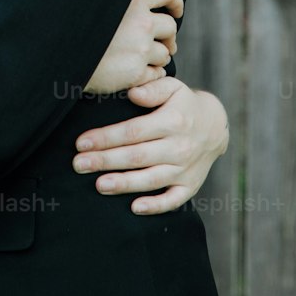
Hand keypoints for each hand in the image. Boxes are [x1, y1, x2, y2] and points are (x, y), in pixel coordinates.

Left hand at [72, 77, 228, 213]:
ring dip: (124, 183)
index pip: (133, 131)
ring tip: (99, 185)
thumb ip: (152, 89)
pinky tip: (135, 208)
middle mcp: (179, 147)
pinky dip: (156, 206)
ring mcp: (185, 169)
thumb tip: (133, 93)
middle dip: (105, 161)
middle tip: (79, 164)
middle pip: (137, 157)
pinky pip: (173, 200)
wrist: (216, 126)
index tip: (82, 143)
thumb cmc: (184, 104)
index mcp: (172, 122)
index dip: (106, 138)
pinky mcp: (190, 186)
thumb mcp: (173, 87)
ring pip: (151, 179)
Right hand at [82, 0, 182, 95]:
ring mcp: (140, 50)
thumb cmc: (76, 30)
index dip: (175, 2)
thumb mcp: (97, 5)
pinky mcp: (136, 73)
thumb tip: (138, 2)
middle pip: (170, 27)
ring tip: (144, 60)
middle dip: (168, 36)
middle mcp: (140, 24)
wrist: (59, 58)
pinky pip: (158, 74)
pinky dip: (153, 74)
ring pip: (164, 53)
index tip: (176, 11)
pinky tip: (140, 74)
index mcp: (131, 1)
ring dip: (159, 57)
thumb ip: (121, 3)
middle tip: (163, 44)